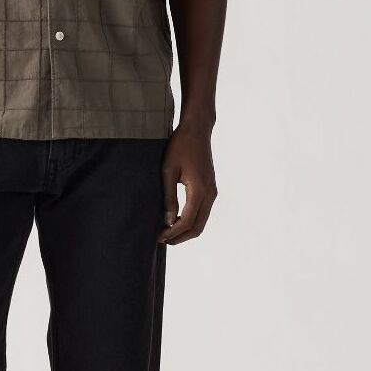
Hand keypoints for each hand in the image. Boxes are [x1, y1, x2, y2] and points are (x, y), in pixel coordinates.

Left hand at [157, 123, 217, 244]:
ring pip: (201, 221)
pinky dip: (191, 221)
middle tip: (162, 240)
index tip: (158, 237)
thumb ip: (169, 197)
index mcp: (199, 190)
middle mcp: (210, 194)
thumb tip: (168, 221)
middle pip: (198, 227)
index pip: (187, 221)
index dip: (173, 233)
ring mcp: (212, 192)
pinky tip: (176, 220)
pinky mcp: (210, 189)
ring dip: (186, 230)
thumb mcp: (168, 170)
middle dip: (180, 237)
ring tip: (167, 232)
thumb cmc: (180, 146)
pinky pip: (203, 212)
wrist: (197, 130)